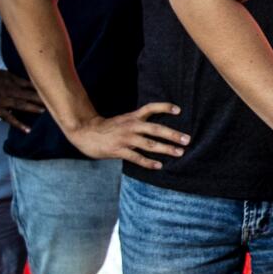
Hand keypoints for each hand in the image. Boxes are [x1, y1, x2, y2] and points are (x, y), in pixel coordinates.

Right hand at [69, 102, 188, 169]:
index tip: (179, 110)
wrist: (85, 132)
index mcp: (132, 117)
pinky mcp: (119, 150)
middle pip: (155, 128)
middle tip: (187, 139)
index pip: (151, 108)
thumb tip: (157, 128)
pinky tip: (159, 166)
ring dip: (165, 149)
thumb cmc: (108, 128)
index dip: (164, 107)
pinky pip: (136, 157)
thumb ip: (138, 122)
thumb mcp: (124, 120)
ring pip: (149, 144)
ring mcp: (125, 138)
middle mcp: (131, 126)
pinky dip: (148, 162)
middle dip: (172, 134)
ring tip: (179, 153)